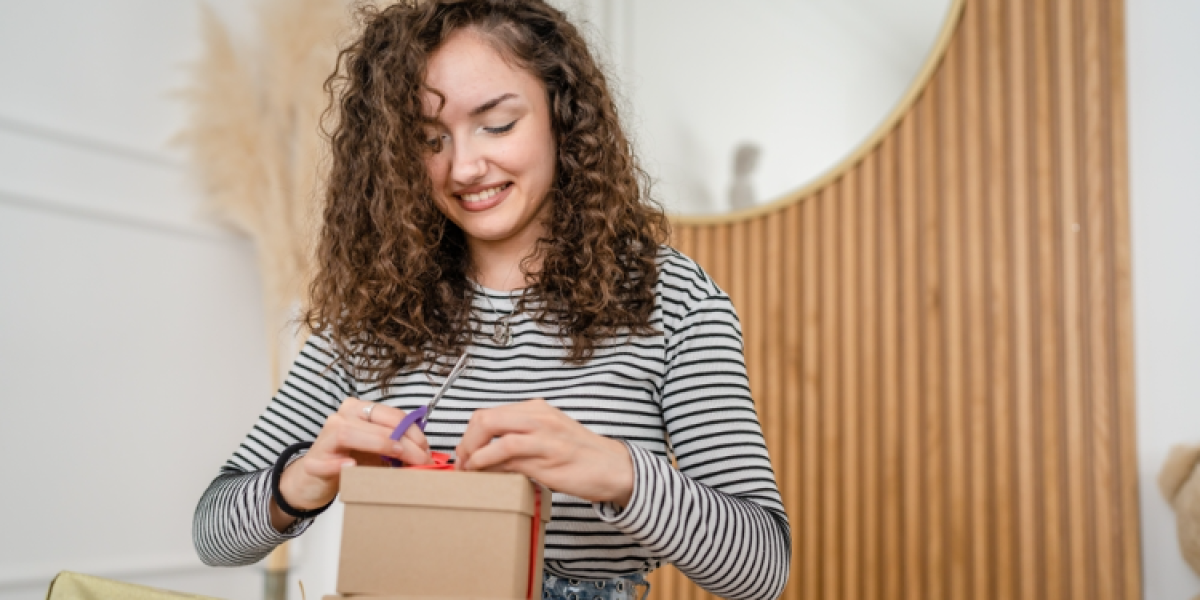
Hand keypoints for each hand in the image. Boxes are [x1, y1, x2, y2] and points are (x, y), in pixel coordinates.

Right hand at [271, 398, 431, 530]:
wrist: (316, 480)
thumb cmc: (350, 461)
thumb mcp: (378, 451)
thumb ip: (398, 447)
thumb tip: (426, 454)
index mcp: (359, 411)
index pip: (391, 415)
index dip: (413, 432)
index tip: (426, 450)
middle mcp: (341, 418)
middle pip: (376, 423)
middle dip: (404, 442)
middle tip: (421, 460)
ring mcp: (325, 438)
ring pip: (349, 433)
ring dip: (378, 445)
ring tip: (398, 458)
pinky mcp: (313, 462)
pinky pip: (327, 461)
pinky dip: (340, 464)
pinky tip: (352, 466)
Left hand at [454, 399, 633, 505]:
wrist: (611, 467)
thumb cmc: (578, 455)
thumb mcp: (545, 438)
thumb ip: (516, 441)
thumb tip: (482, 454)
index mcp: (536, 408)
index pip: (488, 413)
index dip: (469, 434)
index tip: (464, 452)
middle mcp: (538, 417)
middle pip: (485, 419)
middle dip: (466, 442)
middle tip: (463, 461)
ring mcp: (543, 436)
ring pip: (494, 435)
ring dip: (473, 455)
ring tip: (470, 470)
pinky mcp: (548, 457)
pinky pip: (508, 455)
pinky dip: (488, 464)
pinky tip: (485, 473)